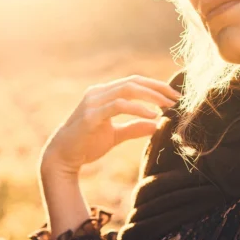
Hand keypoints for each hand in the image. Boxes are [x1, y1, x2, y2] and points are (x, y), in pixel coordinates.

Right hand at [40, 74, 181, 176]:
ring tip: (167, 106)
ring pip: (127, 90)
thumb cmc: (86, 144)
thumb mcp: (115, 135)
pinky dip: (137, 108)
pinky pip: (118, 106)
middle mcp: (98, 93)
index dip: (155, 86)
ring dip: (150, 96)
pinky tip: (152, 116)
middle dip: (157, 88)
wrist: (62, 157)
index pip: (134, 82)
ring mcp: (93, 102)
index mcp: (103, 93)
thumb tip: (157, 124)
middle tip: (177, 98)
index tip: (174, 95)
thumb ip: (134, 128)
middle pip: (133, 82)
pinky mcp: (91, 115)